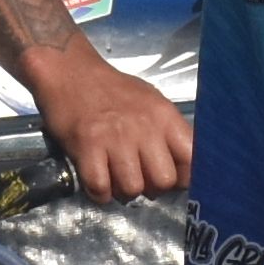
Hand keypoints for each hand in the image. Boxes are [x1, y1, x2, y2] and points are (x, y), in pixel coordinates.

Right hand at [33, 43, 189, 201]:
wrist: (71, 71)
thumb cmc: (113, 90)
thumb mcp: (152, 102)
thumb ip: (168, 133)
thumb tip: (183, 168)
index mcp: (164, 116)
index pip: (192, 159)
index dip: (184, 176)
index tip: (172, 177)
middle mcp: (144, 128)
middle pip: (164, 181)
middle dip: (152, 188)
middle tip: (139, 177)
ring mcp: (114, 138)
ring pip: (133, 189)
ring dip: (123, 190)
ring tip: (115, 177)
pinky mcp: (87, 146)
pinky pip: (100, 188)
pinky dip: (99, 193)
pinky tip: (98, 180)